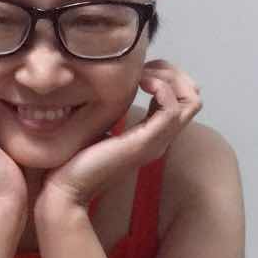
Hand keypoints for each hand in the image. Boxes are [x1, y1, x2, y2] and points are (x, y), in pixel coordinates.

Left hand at [34, 59, 201, 215]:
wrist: (65, 189)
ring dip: (168, 78)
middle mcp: (160, 139)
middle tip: (144, 68)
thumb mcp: (99, 126)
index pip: (181, 100)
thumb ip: (113, 110)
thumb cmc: (75, 160)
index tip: (140, 70)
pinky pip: (172, 110)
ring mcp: (156, 142)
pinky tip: (141, 83)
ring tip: (142, 75)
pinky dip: (161, 88)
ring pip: (189, 101)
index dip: (166, 76)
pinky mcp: (145, 143)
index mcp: (151, 134)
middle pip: (191, 98)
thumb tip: (111, 87)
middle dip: (172, 72)